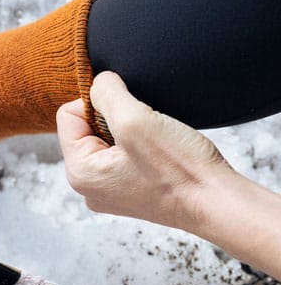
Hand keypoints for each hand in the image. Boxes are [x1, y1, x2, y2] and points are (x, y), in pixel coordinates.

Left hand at [56, 73, 227, 231]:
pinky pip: (124, 155)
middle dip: (115, 118)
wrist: (217, 202)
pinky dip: (141, 145)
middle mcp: (88, 187)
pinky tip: (160, 153)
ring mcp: (109, 191)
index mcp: (79, 173)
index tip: (130, 112)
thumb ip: (106, 93)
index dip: (98, 102)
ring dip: (130, 131)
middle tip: (145, 129)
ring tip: (155, 142)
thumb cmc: (179, 168)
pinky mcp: (130, 191)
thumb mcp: (135, 119)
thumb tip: (98, 82)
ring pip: (108, 139)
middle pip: (86, 127)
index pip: (67, 115)